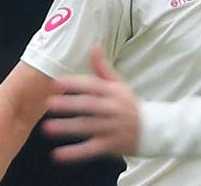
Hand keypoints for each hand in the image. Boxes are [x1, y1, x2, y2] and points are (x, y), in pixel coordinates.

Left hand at [42, 44, 139, 161]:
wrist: (153, 128)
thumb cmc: (129, 104)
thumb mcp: (119, 84)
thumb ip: (103, 68)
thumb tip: (94, 46)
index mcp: (113, 92)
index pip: (93, 85)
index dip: (76, 84)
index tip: (57, 82)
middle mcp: (113, 108)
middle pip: (89, 106)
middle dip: (69, 104)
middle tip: (49, 103)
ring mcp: (112, 127)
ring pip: (88, 127)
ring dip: (67, 127)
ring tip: (47, 128)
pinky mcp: (111, 145)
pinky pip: (91, 149)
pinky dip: (74, 153)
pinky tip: (57, 154)